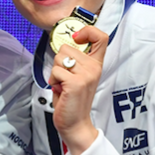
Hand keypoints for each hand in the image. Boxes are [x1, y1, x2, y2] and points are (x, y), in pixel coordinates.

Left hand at [50, 25, 107, 154]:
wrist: (75, 123)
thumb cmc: (72, 99)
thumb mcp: (78, 76)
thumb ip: (75, 60)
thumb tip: (64, 43)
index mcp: (96, 64)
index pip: (101, 37)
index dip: (87, 30)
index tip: (76, 38)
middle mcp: (94, 67)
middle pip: (66, 47)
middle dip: (59, 62)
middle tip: (64, 78)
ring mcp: (86, 74)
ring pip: (59, 58)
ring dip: (55, 72)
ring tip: (63, 85)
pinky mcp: (75, 82)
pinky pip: (56, 71)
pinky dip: (53, 81)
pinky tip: (60, 90)